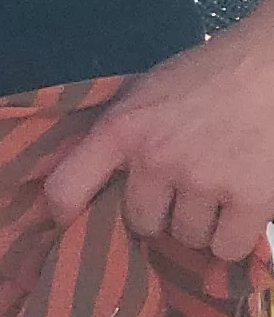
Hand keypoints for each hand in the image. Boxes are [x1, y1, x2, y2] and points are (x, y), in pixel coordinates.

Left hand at [44, 9, 273, 257]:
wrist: (269, 67)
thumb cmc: (205, 77)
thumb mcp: (143, 93)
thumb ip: (119, 133)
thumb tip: (89, 178)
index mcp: (120, 128)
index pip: (65, 188)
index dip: (63, 213)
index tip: (71, 222)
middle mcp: (156, 159)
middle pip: (142, 223)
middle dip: (161, 214)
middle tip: (180, 193)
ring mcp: (203, 181)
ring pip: (188, 238)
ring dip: (201, 225)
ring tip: (215, 193)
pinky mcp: (250, 199)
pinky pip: (228, 248)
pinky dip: (234, 238)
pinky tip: (239, 210)